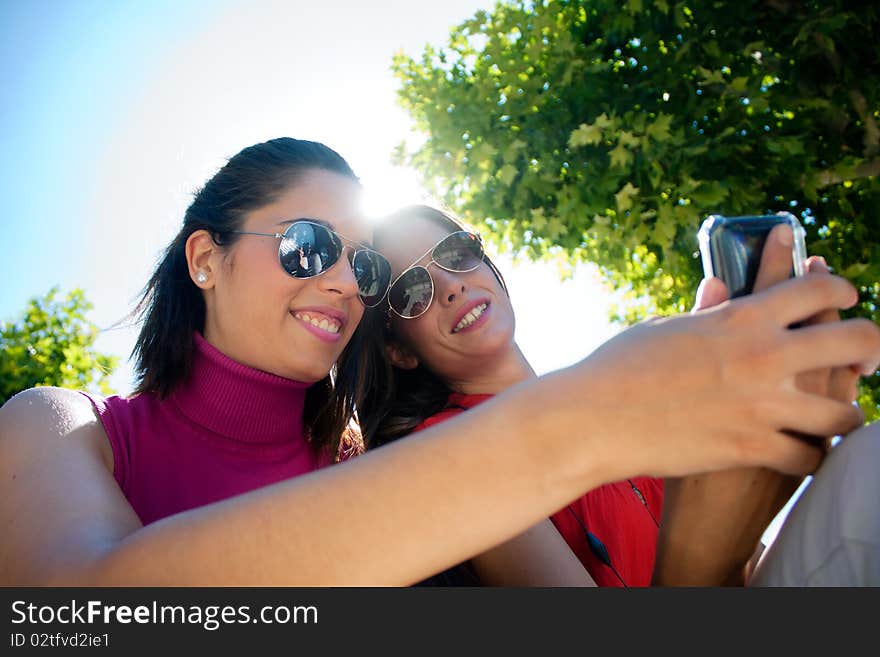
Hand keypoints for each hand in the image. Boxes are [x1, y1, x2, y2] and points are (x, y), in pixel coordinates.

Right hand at [653, 225, 867, 584]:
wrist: (595, 419)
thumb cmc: (619, 367)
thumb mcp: (664, 328)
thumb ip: (705, 311)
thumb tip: (720, 287)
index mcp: (741, 317)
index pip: (816, 288)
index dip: (840, 286)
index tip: (847, 294)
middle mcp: (764, 356)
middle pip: (854, 340)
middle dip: (871, 346)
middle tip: (868, 356)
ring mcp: (762, 405)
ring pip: (844, 412)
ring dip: (847, 415)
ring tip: (843, 418)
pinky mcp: (751, 448)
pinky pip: (810, 457)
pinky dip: (811, 458)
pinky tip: (806, 455)